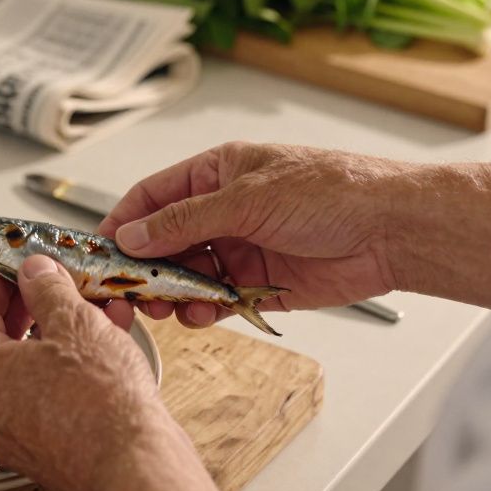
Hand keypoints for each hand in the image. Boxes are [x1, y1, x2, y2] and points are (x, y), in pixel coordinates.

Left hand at [0, 254, 179, 490]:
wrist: (137, 470)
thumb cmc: (103, 403)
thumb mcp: (76, 323)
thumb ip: (48, 289)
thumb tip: (34, 272)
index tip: (9, 265)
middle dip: (27, 307)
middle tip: (48, 283)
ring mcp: (15, 435)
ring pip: (27, 371)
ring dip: (55, 334)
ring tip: (91, 309)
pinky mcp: (45, 451)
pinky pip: (46, 397)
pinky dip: (67, 368)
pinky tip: (104, 346)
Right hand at [98, 142, 405, 327]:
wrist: (391, 231)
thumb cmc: (332, 192)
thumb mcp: (247, 199)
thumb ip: (184, 221)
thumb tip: (133, 235)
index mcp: (217, 174)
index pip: (152, 198)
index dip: (122, 224)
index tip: (99, 253)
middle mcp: (224, 211)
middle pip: (163, 242)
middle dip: (143, 269)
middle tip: (126, 293)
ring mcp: (240, 248)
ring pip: (186, 276)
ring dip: (171, 294)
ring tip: (166, 309)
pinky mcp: (258, 285)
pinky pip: (216, 301)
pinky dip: (202, 311)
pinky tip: (200, 315)